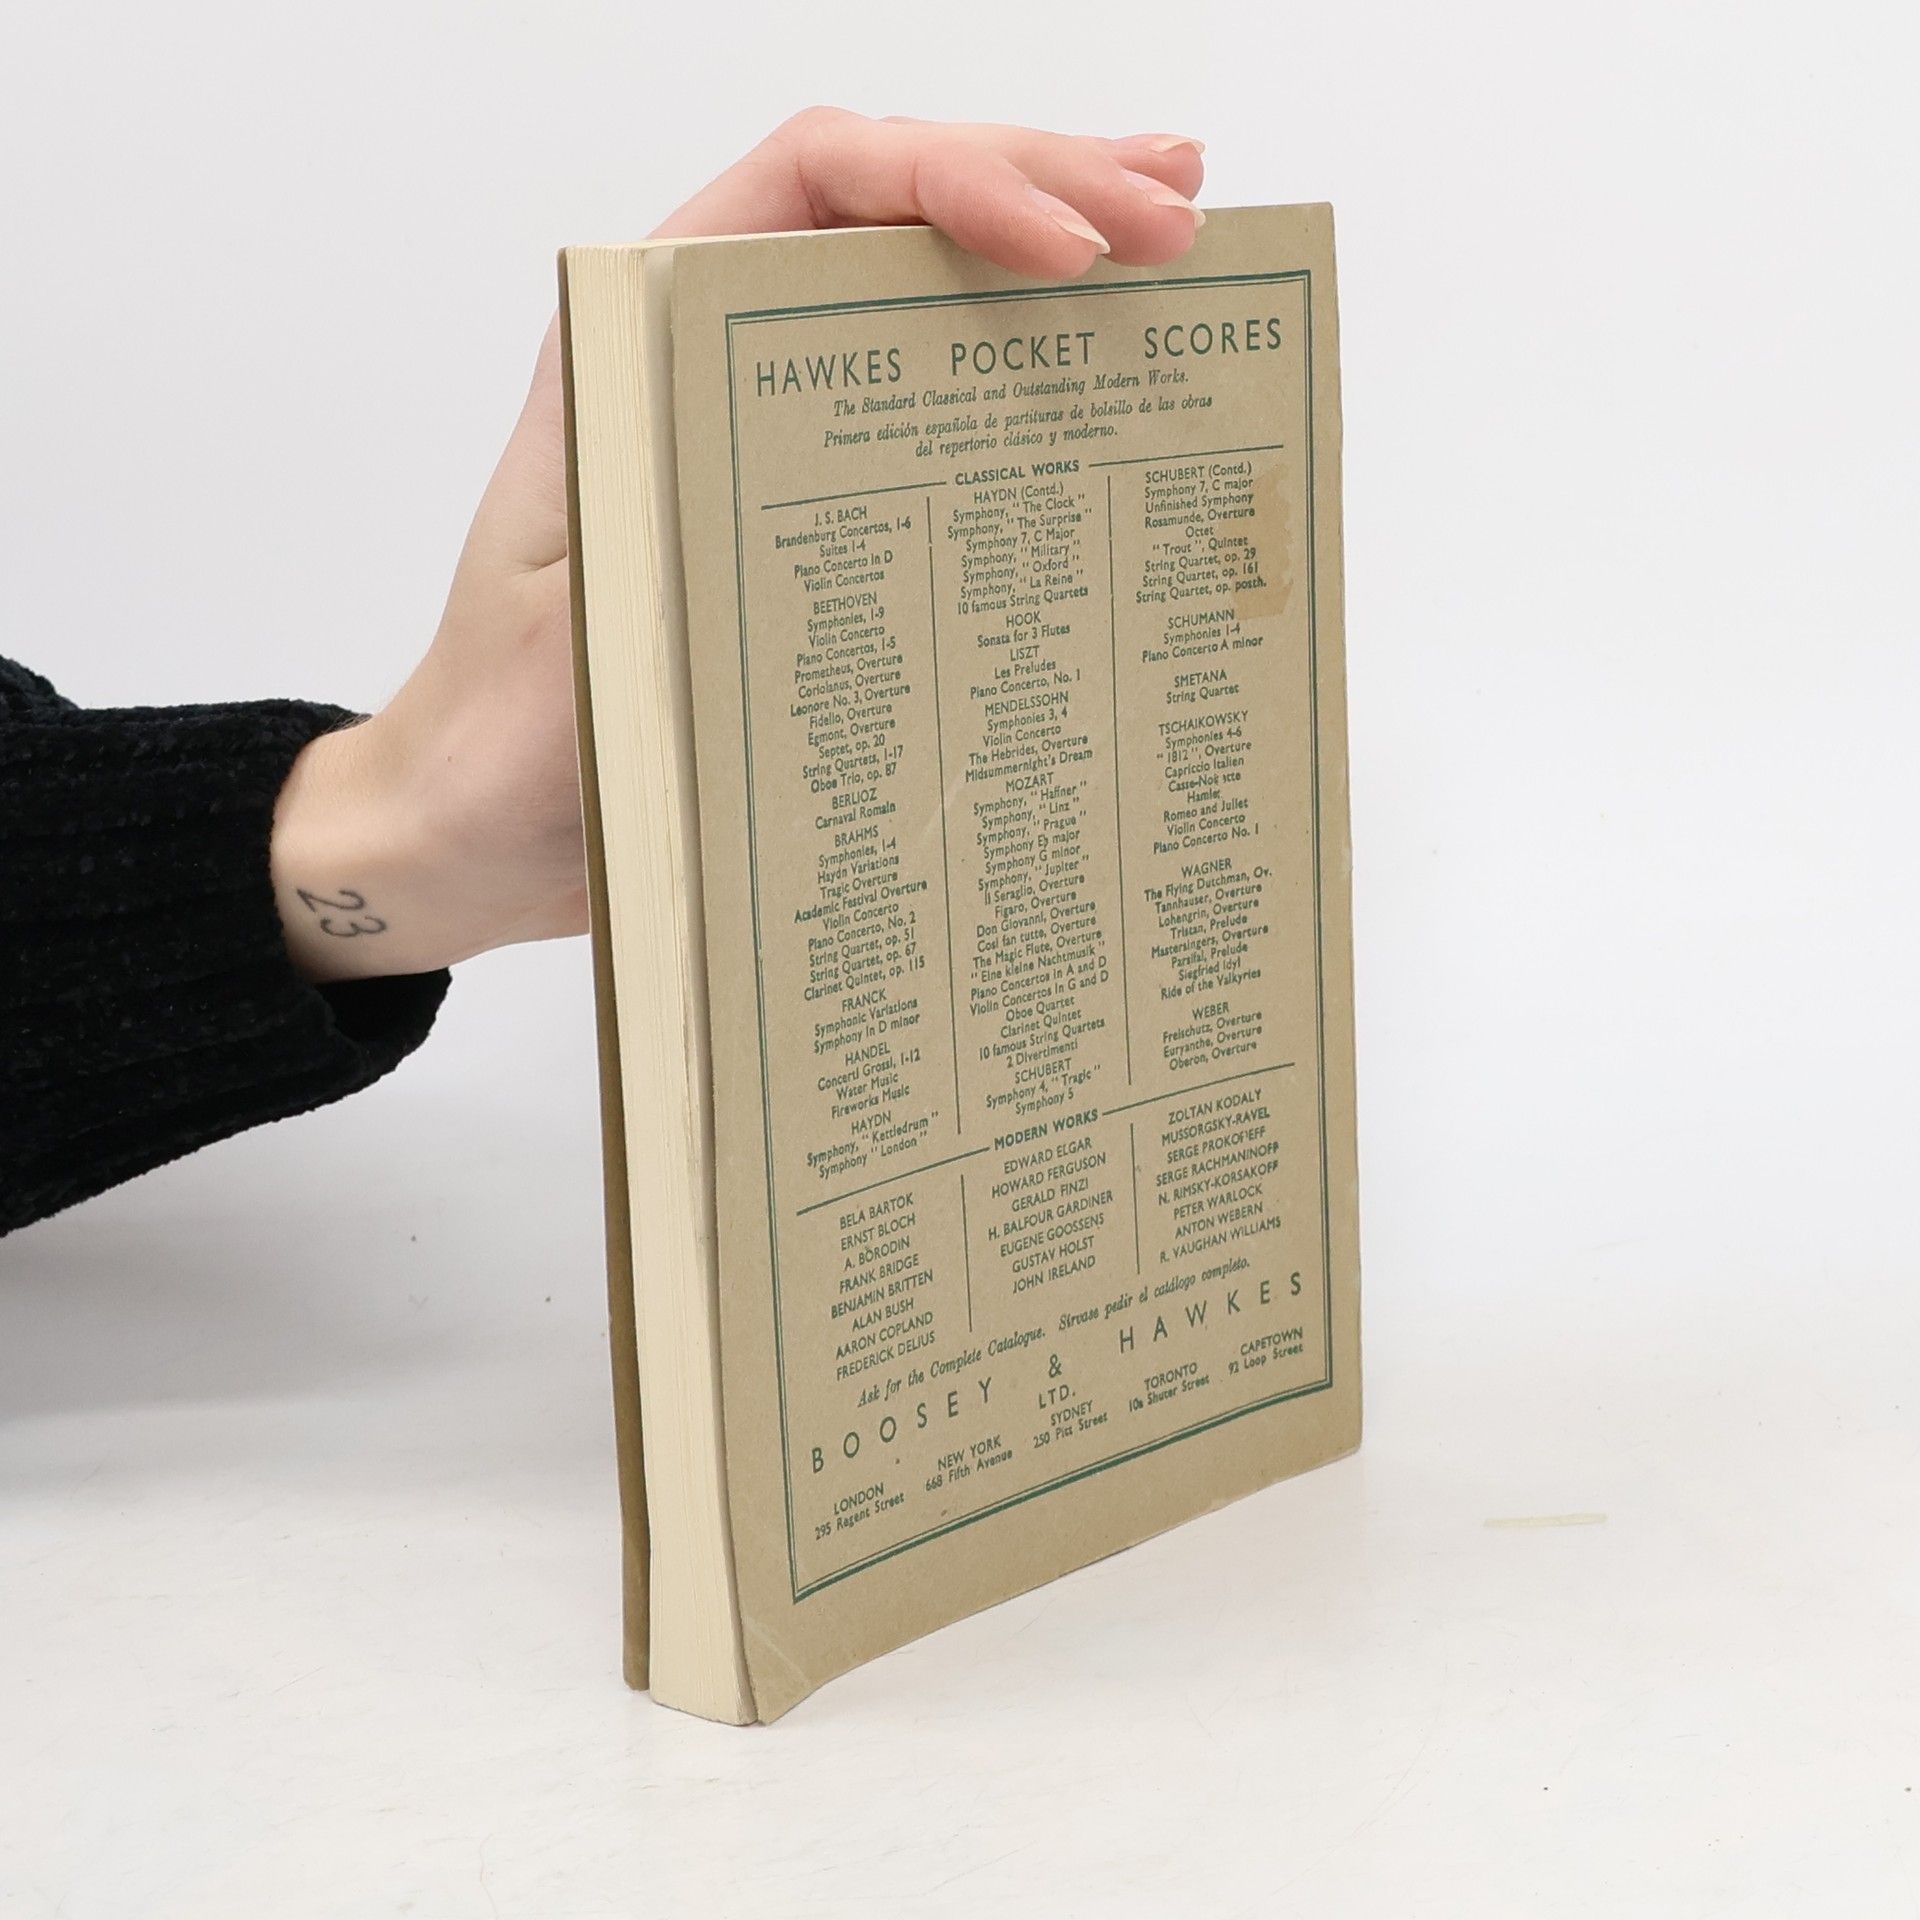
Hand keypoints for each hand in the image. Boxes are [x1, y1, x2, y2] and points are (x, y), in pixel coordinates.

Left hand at [271, 109, 1207, 981]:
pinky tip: (1102, 333)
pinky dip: (1019, 349)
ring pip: (917, 278)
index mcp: (642, 342)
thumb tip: (848, 510)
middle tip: (1176, 224)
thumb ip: (686, 541)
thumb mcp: (588, 631)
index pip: (813, 183)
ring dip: (1049, 231)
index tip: (1068, 252)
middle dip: (1043, 186)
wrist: (470, 819)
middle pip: (887, 207)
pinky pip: (921, 387)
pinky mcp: (806, 494)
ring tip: (1176, 221)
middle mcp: (706, 354)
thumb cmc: (501, 737)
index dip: (954, 183)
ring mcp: (764, 421)